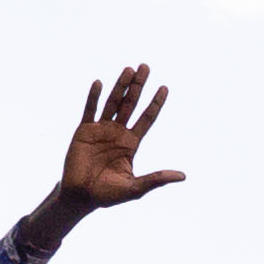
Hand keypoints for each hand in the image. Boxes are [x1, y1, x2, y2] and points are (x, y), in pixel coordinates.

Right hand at [60, 69, 186, 211]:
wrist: (81, 196)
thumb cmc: (108, 194)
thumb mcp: (135, 188)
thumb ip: (157, 179)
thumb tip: (182, 176)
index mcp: (131, 143)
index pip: (147, 118)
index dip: (155, 103)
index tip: (164, 88)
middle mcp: (118, 132)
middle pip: (131, 104)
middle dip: (138, 86)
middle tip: (145, 67)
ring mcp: (100, 129)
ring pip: (113, 102)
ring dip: (120, 86)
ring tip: (129, 69)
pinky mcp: (84, 131)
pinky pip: (90, 110)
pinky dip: (94, 97)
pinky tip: (100, 83)